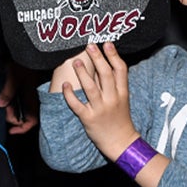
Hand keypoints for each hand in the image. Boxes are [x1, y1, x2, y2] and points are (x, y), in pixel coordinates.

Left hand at [0, 64, 38, 134]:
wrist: (31, 47)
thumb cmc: (25, 61)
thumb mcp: (14, 77)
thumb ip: (8, 92)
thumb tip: (1, 105)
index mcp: (34, 98)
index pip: (31, 121)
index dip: (22, 129)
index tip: (10, 130)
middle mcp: (35, 97)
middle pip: (26, 116)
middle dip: (13, 116)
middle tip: (3, 107)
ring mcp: (33, 91)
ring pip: (24, 107)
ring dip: (13, 108)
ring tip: (4, 100)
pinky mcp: (30, 85)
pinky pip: (23, 99)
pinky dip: (15, 101)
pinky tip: (8, 95)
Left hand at [60, 42, 138, 160]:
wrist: (121, 143)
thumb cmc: (120, 118)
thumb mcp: (122, 99)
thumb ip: (112, 83)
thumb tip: (102, 62)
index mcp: (122, 93)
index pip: (121, 70)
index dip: (113, 55)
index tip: (107, 43)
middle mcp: (112, 99)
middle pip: (106, 75)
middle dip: (98, 59)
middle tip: (89, 45)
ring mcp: (100, 109)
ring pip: (91, 89)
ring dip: (82, 74)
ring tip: (76, 62)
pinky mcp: (88, 118)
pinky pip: (77, 105)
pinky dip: (70, 95)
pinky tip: (65, 86)